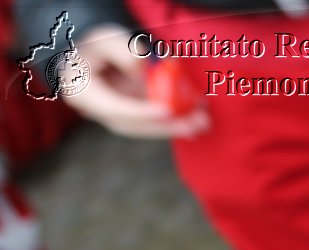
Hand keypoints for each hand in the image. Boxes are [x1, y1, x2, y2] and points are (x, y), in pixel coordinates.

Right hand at [63, 26, 208, 138]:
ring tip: (203, 122)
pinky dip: (175, 123)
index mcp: (83, 92)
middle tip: (196, 123)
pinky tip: (198, 123)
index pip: (113, 107)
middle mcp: (98, 113)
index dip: (139, 112)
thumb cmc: (97, 46)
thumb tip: (141, 66)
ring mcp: (115, 118)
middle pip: (134, 125)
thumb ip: (120, 50)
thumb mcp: (105, 39)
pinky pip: (153, 123)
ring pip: (146, 128)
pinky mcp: (132, 119)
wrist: (95, 56)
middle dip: (166, 126)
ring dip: (176, 127)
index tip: (165, 111)